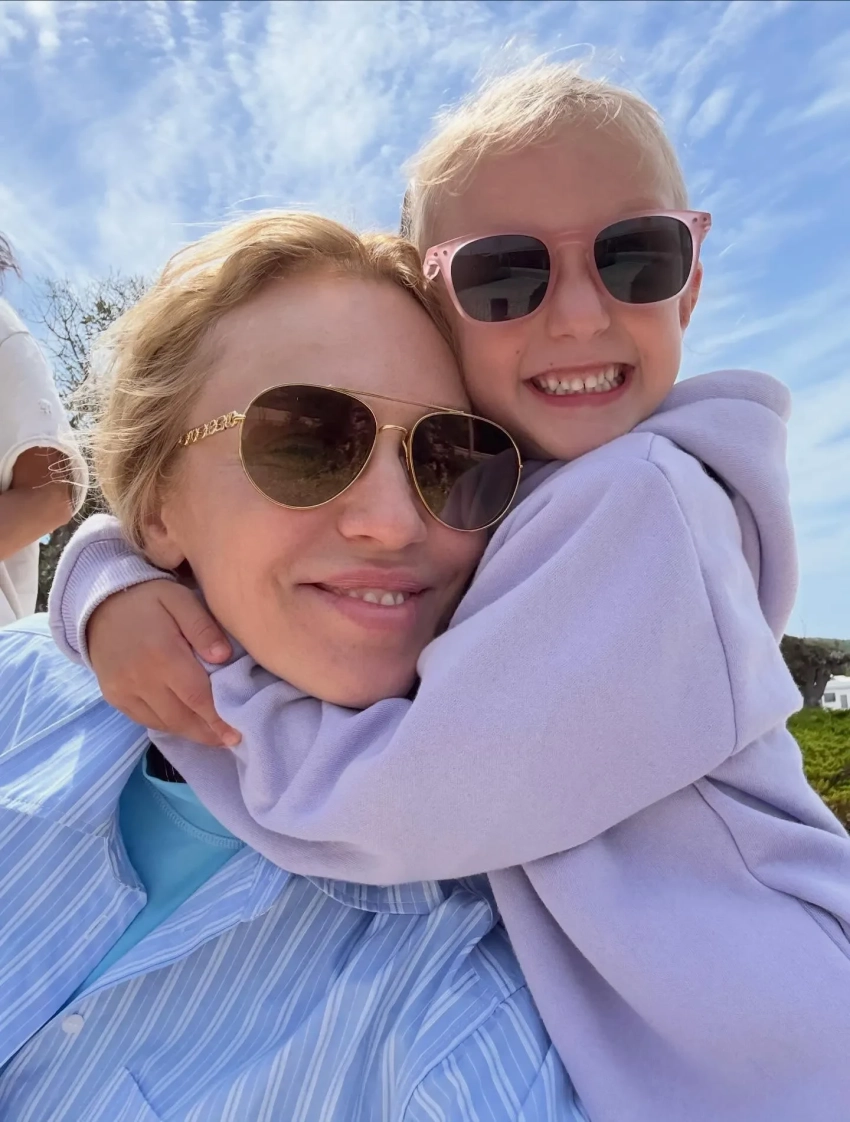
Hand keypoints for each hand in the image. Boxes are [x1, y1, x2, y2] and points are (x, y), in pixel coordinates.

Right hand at [87, 581, 240, 746]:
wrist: (99, 603)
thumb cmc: (149, 598)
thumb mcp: (180, 599)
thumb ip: (203, 627)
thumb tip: (224, 656)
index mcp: (162, 654)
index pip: (197, 697)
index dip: (218, 719)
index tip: (238, 734)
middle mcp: (140, 678)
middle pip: (182, 717)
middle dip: (208, 732)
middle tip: (231, 740)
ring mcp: (123, 691)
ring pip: (164, 723)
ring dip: (191, 732)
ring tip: (214, 736)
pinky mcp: (114, 697)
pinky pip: (146, 720)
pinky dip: (169, 726)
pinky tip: (186, 725)